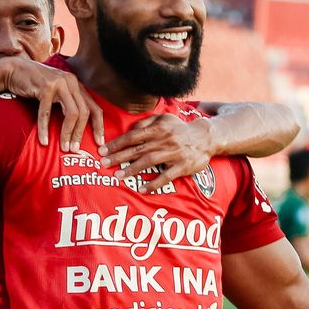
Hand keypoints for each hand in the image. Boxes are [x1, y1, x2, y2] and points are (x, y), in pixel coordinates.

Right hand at [0, 57, 104, 150]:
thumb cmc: (34, 85)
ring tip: (64, 147)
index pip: (95, 107)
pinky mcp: (45, 87)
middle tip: (75, 149)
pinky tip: (44, 141)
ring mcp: (59, 83)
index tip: (99, 142)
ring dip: (67, 133)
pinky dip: (45, 129)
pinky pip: (47, 113)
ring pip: (71, 113)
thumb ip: (67, 103)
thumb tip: (76, 129)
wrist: (14, 69)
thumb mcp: (56, 91)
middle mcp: (71, 82)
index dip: (99, 126)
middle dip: (80, 133)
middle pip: (84, 112)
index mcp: (76, 85)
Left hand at [99, 114, 214, 193]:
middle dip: (119, 157)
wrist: (206, 137)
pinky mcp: (182, 166)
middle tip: (104, 163)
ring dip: (132, 169)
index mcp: (158, 129)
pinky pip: (166, 176)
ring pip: (149, 162)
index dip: (117, 143)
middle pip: (138, 149)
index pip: (133, 136)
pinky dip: (153, 183)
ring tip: (118, 176)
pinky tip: (141, 189)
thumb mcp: (164, 119)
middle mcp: (164, 140)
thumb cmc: (180, 129)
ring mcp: (174, 154)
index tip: (103, 150)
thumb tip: (131, 129)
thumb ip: (147, 122)